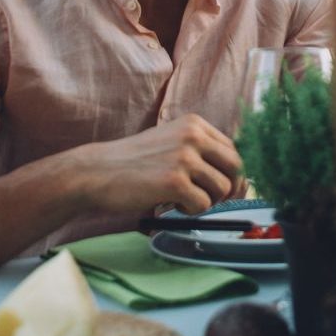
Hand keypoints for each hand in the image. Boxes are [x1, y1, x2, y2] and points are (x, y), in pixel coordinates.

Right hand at [74, 115, 241, 215]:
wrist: (96, 171)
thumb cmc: (134, 163)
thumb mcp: (171, 142)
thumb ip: (200, 152)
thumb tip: (238, 177)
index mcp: (194, 124)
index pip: (234, 149)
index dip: (235, 174)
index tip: (227, 189)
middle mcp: (193, 136)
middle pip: (236, 167)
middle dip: (230, 189)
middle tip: (212, 200)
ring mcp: (185, 158)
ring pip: (222, 189)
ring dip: (205, 202)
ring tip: (180, 199)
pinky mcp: (175, 181)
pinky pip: (202, 205)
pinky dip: (190, 211)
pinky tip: (169, 204)